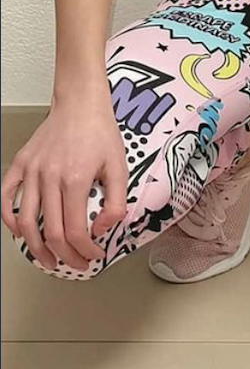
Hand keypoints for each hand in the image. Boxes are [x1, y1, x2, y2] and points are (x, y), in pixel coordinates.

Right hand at [0, 92, 127, 272]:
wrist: (81, 104)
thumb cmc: (100, 132)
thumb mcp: (119, 167)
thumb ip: (115, 202)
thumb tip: (102, 228)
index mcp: (76, 179)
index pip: (74, 230)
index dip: (84, 250)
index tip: (92, 255)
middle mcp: (50, 177)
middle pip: (51, 232)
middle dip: (64, 256)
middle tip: (75, 264)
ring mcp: (32, 171)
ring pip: (26, 221)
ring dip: (36, 248)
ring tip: (48, 259)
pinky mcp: (21, 164)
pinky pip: (6, 196)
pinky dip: (9, 219)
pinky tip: (20, 232)